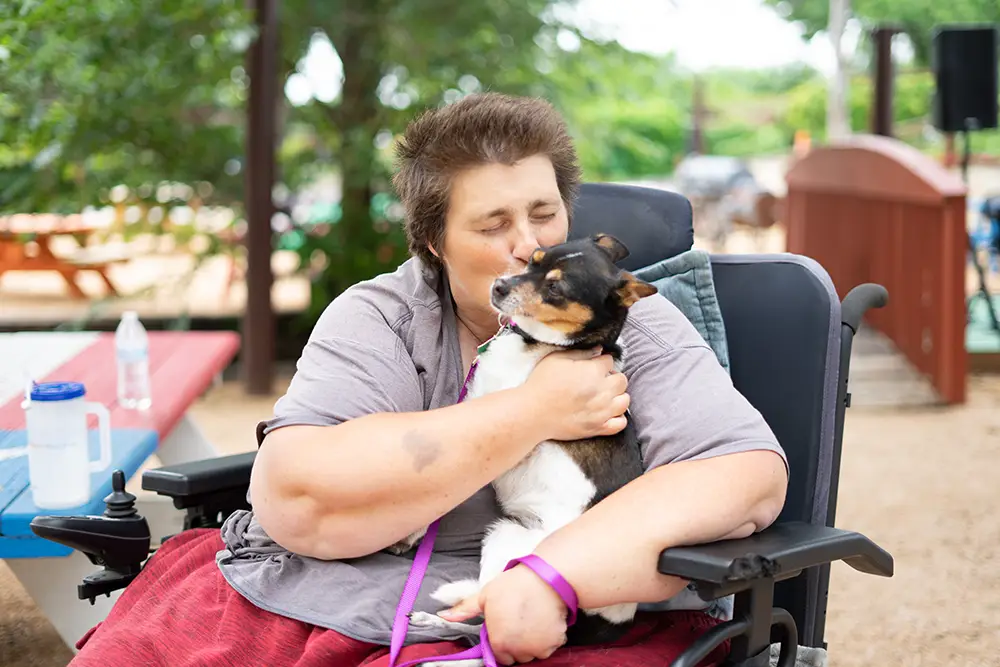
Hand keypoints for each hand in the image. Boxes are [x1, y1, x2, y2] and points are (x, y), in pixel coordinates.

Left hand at [438, 565, 568, 664]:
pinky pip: (550, 646)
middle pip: (517, 656)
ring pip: (533, 652)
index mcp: (500, 643)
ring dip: (532, 642)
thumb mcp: (484, 596)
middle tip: (518, 622)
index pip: (500, 657)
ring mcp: (539, 648)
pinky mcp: (556, 642)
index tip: (505, 629)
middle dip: (517, 644)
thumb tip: (444, 616)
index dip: (501, 643)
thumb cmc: (514, 586)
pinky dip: (548, 637)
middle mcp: (519, 651)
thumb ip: (465, 610)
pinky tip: (543, 620)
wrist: (545, 578)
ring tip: (531, 620)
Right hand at [523, 348, 629, 440]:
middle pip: (622, 380)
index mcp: (593, 372)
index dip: (601, 361)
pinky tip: (606, 412)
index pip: (609, 361)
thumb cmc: (541, 384)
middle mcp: (602, 392)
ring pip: (625, 401)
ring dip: (617, 396)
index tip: (592, 365)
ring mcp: (602, 412)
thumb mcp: (556, 359)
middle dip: (613, 377)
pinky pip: (620, 423)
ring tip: (604, 396)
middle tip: (599, 379)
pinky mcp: (598, 428)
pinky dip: (617, 417)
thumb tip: (598, 350)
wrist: (532, 413)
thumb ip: (580, 353)